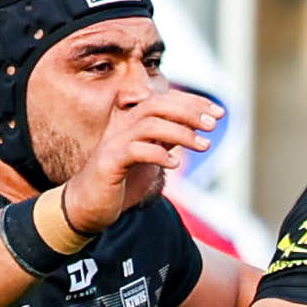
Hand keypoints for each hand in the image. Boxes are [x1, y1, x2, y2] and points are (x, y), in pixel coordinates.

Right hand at [61, 89, 221, 233]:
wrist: (88, 206)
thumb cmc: (121, 182)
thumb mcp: (151, 157)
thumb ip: (167, 140)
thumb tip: (194, 129)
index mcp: (133, 121)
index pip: (165, 100)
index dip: (193, 102)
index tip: (218, 112)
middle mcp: (123, 125)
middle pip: (157, 104)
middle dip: (189, 111)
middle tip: (214, 124)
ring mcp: (114, 142)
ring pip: (149, 124)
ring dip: (180, 132)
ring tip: (204, 145)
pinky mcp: (109, 162)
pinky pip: (135, 150)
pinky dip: (158, 154)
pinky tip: (174, 163)